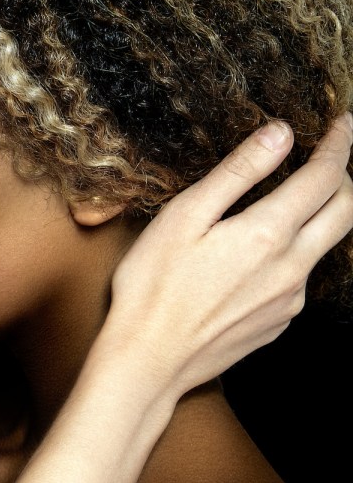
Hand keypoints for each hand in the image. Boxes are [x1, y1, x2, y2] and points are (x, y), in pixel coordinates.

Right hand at [100, 112, 352, 396]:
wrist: (149, 360)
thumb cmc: (152, 286)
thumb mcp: (183, 217)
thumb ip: (236, 173)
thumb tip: (279, 135)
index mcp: (268, 234)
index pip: (324, 177)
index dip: (339, 145)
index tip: (344, 122)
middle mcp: (292, 267)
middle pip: (345, 211)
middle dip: (345, 176)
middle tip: (335, 152)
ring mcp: (290, 299)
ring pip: (325, 246)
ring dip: (322, 215)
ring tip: (299, 198)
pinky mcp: (279, 321)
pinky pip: (300, 278)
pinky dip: (296, 253)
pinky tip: (264, 253)